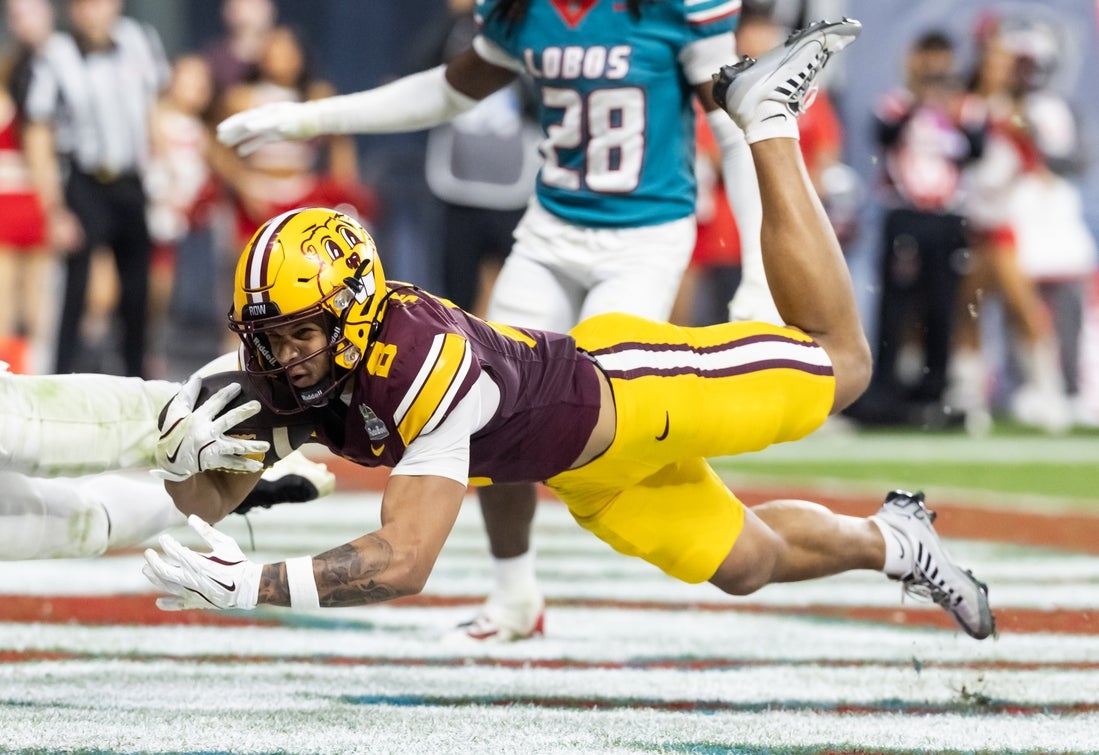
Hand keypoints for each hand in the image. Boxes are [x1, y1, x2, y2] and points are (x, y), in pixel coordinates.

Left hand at [142, 515, 262, 609]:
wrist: (249, 587)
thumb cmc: (237, 563)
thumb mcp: (225, 543)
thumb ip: (206, 531)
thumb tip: (191, 517)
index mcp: (198, 563)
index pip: (176, 552)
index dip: (168, 543)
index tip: (163, 538)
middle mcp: (191, 579)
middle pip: (164, 570)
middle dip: (153, 561)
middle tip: (147, 553)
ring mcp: (193, 592)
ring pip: (167, 586)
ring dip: (154, 578)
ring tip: (146, 570)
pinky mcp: (197, 602)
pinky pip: (178, 604)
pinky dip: (168, 604)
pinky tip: (159, 602)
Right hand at [153, 373, 269, 481]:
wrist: (168, 462)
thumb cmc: (172, 433)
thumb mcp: (175, 413)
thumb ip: (187, 395)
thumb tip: (197, 377)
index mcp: (197, 419)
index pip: (214, 403)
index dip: (226, 394)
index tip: (238, 386)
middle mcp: (206, 433)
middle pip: (228, 420)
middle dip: (244, 412)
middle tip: (258, 405)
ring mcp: (211, 448)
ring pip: (235, 446)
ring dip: (252, 446)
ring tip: (267, 445)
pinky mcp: (213, 461)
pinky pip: (232, 463)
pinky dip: (245, 465)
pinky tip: (259, 466)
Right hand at [217, 101, 316, 155]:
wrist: (316, 119)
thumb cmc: (300, 119)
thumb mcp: (284, 121)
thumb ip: (266, 124)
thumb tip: (249, 128)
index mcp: (266, 113)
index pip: (245, 119)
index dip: (232, 125)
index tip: (221, 130)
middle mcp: (266, 118)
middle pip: (245, 124)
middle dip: (232, 131)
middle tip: (219, 137)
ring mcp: (271, 126)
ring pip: (250, 132)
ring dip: (238, 138)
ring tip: (226, 143)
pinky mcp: (276, 134)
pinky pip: (259, 140)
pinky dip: (250, 145)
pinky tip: (241, 151)